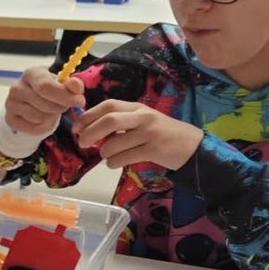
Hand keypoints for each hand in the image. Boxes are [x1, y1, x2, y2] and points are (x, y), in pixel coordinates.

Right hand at [4, 68, 85, 135]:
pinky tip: (44, 120)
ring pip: (40, 117)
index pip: (46, 87)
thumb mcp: (62, 84)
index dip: (65, 96)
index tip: (80, 101)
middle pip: (45, 104)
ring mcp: (10, 103)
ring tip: (52, 112)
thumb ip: (72, 85)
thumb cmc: (49, 91)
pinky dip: (44, 126)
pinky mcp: (10, 119)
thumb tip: (75, 86)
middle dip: (61, 107)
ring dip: (52, 117)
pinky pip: (33, 127)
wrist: (29, 102)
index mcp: (31, 73)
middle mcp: (16, 87)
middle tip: (65, 106)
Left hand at [73, 100, 203, 169]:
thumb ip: (122, 123)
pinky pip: (125, 157)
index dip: (88, 115)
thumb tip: (91, 131)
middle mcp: (143, 117)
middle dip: (90, 132)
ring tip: (105, 156)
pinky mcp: (154, 150)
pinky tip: (114, 164)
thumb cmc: (162, 134)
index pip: (108, 105)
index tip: (76, 127)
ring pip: (115, 142)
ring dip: (104, 152)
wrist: (192, 146)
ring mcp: (149, 133)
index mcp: (137, 108)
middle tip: (82, 143)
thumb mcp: (143, 122)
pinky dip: (113, 162)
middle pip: (109, 120)